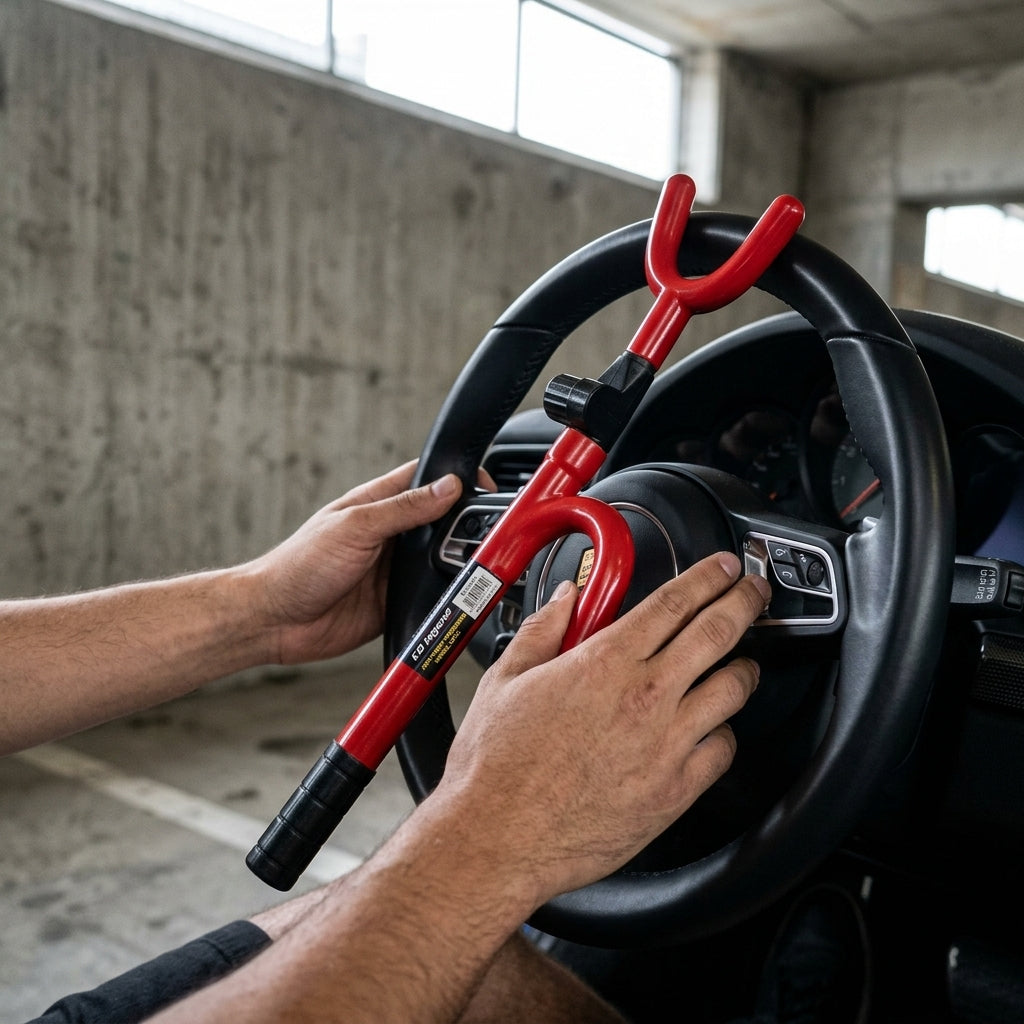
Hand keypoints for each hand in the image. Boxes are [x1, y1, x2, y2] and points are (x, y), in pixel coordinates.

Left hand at [248, 462, 473, 663]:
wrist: (275, 621)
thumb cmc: (298, 565)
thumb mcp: (355, 527)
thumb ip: (403, 508)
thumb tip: (447, 487)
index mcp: (378, 504)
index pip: (427, 479)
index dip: (457, 477)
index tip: (486, 485)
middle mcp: (390, 534)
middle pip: (443, 520)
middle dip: (466, 522)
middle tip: (488, 529)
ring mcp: (394, 569)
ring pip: (442, 558)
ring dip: (458, 560)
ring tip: (476, 561)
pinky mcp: (396, 601)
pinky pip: (431, 594)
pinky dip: (446, 594)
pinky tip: (455, 594)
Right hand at [434, 552, 769, 906]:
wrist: (499, 838)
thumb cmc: (496, 766)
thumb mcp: (504, 680)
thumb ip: (541, 631)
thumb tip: (566, 599)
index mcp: (604, 662)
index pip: (673, 602)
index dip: (707, 577)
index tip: (723, 567)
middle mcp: (644, 697)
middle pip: (717, 633)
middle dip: (744, 602)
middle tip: (754, 591)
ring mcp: (666, 745)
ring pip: (733, 690)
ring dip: (744, 667)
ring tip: (742, 661)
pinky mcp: (674, 792)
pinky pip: (723, 750)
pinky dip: (725, 732)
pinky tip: (714, 728)